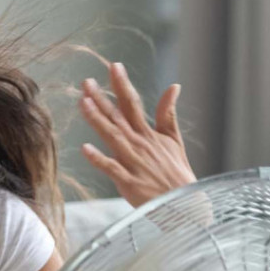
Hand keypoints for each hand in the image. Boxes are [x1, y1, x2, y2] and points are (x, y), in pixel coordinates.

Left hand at [78, 62, 195, 207]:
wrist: (185, 204)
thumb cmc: (177, 174)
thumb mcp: (175, 140)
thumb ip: (169, 114)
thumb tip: (174, 86)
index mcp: (148, 134)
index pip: (133, 104)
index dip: (122, 85)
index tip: (113, 66)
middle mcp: (139, 144)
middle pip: (118, 117)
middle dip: (102, 98)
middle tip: (86, 82)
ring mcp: (134, 163)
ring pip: (112, 137)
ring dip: (98, 120)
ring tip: (83, 103)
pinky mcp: (129, 182)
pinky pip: (111, 168)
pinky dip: (99, 159)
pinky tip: (85, 148)